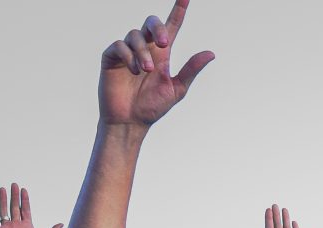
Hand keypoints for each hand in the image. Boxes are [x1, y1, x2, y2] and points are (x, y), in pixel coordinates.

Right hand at [0, 183, 60, 227]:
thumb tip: (61, 223)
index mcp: (27, 227)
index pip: (26, 210)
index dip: (25, 200)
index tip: (24, 189)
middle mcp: (17, 226)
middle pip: (15, 207)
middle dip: (14, 196)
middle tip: (14, 184)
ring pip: (4, 210)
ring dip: (3, 200)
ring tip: (3, 189)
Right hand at [96, 0, 211, 127]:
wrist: (131, 122)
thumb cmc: (153, 107)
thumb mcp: (177, 89)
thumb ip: (191, 70)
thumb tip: (211, 53)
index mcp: (163, 54)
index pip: (172, 26)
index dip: (178, 10)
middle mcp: (145, 48)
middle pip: (151, 22)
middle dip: (159, 28)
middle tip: (166, 44)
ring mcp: (127, 51)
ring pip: (135, 35)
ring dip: (143, 51)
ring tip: (147, 70)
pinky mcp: (111, 57)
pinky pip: (119, 46)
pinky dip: (128, 56)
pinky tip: (134, 71)